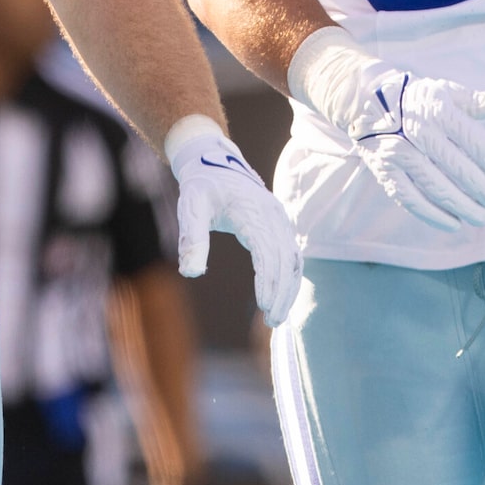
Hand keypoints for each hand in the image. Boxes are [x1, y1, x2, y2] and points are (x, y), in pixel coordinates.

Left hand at [164, 117, 300, 325]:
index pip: (268, 251)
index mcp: (254, 212)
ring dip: (289, 289)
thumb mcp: (190, 207)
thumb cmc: (201, 186)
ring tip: (277, 317)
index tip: (264, 305)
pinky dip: (290, 278)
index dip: (269, 279)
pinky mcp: (281, 226)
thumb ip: (191, 238)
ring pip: (294, 260)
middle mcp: (274, 216)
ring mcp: (281, 220)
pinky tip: (281, 297)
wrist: (214, 162)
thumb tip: (190, 273)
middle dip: (282, 292)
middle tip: (272, 322)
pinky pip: (292, 255)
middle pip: (286, 260)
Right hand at [293, 32, 484, 229]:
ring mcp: (399, 152)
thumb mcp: (449, 94)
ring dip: (464, 208)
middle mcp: (418, 131)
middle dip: (484, 192)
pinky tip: (453, 223)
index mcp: (439, 111)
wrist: (365, 103)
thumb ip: (484, 102)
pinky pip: (411, 199)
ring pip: (438, 189)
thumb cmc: (417, 100)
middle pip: (460, 170)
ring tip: (481, 217)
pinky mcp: (384, 170)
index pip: (477, 143)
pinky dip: (434, 215)